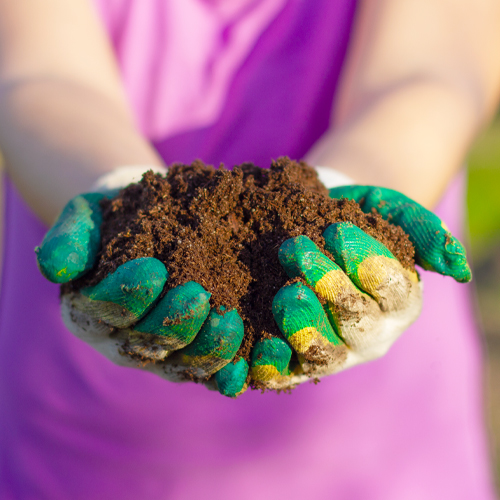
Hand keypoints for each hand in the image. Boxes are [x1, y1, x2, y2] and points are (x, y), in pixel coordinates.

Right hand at [36, 191, 248, 397]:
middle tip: (199, 294)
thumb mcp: (86, 217)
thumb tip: (53, 266)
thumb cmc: (116, 219)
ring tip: (229, 321)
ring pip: (180, 364)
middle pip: (145, 344)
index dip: (126, 295)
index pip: (103, 312)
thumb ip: (69, 239)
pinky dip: (224, 375)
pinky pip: (207, 374)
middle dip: (173, 322)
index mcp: (88, 312)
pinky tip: (243, 368)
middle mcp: (121, 340)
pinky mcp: (190, 356)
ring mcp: (159, 354)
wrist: (151, 225)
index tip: (153, 267)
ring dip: (205, 349)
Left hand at [249, 185, 470, 389]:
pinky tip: (255, 343)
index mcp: (400, 304)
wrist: (313, 225)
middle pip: (356, 324)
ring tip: (284, 292)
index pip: (392, 291)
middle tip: (297, 248)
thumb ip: (425, 234)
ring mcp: (332, 350)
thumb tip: (461, 268)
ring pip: (322, 352)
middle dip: (329, 286)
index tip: (337, 228)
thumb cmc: (359, 217)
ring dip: (302, 326)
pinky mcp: (294, 358)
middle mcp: (369, 334)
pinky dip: (270, 362)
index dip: (367, 263)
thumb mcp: (393, 213)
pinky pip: (283, 370)